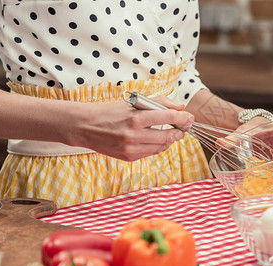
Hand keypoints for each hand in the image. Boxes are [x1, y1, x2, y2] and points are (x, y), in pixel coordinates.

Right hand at [70, 97, 193, 160]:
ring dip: (170, 139)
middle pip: (168, 135)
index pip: (168, 117)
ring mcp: (131, 149)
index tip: (189, 117)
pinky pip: (151, 153)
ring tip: (172, 132)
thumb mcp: (132, 101)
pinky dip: (158, 146)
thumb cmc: (109, 111)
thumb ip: (157, 102)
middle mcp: (134, 135)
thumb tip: (179, 106)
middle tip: (183, 127)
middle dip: (179, 131)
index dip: (182, 117)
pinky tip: (158, 139)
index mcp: (135, 117)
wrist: (84, 126)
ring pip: (161, 146)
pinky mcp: (128, 157)